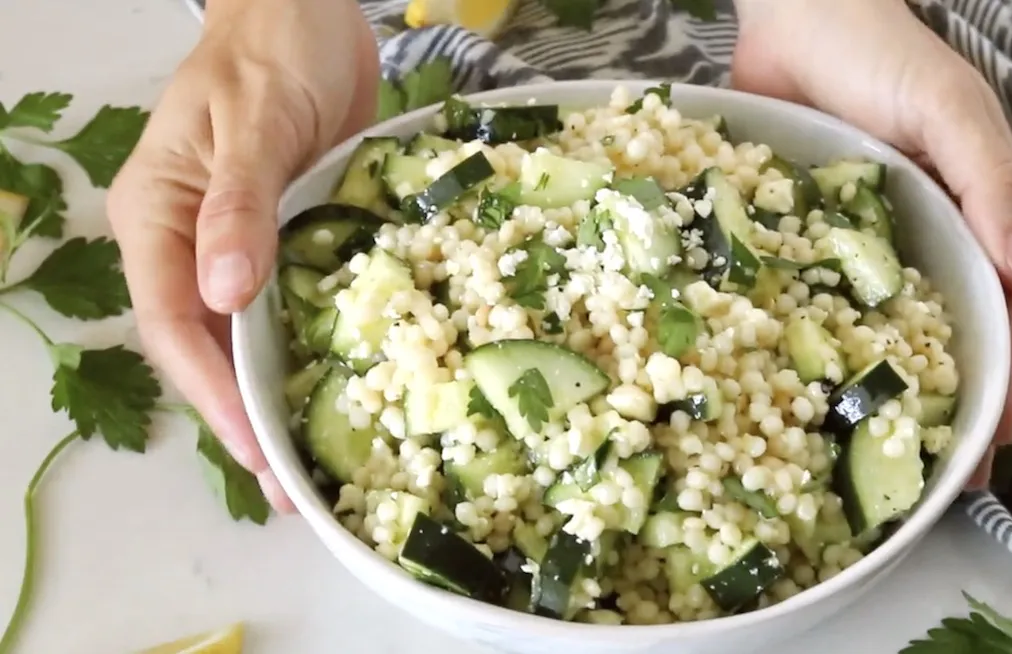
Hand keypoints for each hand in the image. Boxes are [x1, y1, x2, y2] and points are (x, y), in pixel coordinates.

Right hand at [106, 0, 380, 509]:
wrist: (310, 11)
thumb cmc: (270, 50)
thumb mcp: (253, 122)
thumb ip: (239, 204)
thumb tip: (225, 292)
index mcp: (158, 215)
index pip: (172, 320)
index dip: (210, 389)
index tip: (252, 442)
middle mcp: (191, 241)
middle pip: (205, 345)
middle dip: (240, 414)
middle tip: (286, 483)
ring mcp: (240, 244)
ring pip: (247, 336)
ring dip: (275, 395)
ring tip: (311, 461)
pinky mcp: (289, 239)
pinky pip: (294, 306)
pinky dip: (311, 350)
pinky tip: (342, 389)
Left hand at [731, 0, 1011, 488]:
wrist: (797, 14)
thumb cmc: (886, 55)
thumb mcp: (953, 112)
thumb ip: (994, 185)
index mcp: (976, 218)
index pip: (1005, 312)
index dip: (1006, 378)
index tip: (993, 443)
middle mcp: (924, 240)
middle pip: (945, 334)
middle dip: (946, 402)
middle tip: (936, 475)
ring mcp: (862, 244)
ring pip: (878, 330)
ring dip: (882, 388)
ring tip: (870, 454)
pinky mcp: (804, 238)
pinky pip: (812, 300)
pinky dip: (814, 345)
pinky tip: (798, 390)